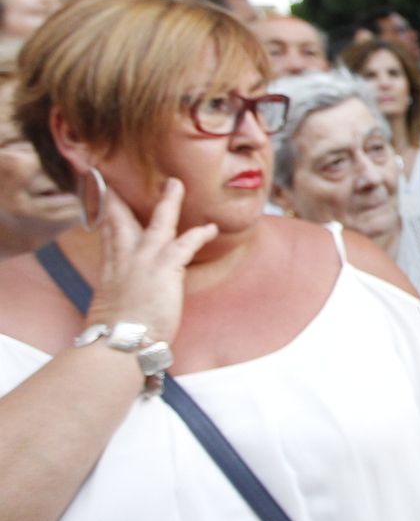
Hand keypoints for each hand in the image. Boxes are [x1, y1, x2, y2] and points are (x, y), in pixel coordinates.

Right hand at [83, 178, 217, 345]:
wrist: (118, 344)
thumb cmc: (116, 335)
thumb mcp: (111, 310)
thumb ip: (121, 297)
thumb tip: (127, 301)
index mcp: (110, 271)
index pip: (109, 235)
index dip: (108, 215)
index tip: (107, 197)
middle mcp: (124, 261)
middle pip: (120, 220)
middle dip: (120, 197)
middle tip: (118, 177)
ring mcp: (144, 262)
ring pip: (158, 222)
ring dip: (169, 202)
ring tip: (176, 184)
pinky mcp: (164, 269)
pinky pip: (185, 244)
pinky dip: (199, 234)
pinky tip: (211, 228)